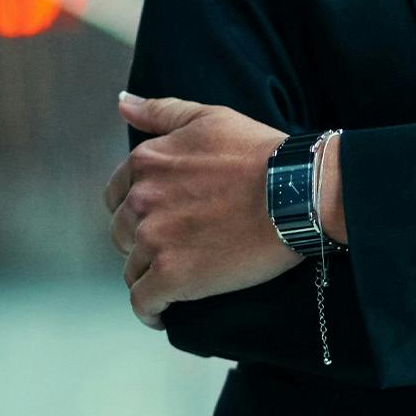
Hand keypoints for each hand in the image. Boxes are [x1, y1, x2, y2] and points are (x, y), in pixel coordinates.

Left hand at [102, 93, 300, 329]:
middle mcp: (141, 200)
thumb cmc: (260, 152)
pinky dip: (152, 310)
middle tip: (182, 244)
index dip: (140, 208)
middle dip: (144, 240)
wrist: (297, 191)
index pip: (117, 195)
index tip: (165, 215)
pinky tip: (167, 312)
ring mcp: (154, 239)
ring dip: (151, 274)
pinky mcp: (171, 276)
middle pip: (123, 233)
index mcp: (146, 162)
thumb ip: (162, 111)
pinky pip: (144, 302)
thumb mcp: (211, 117)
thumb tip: (122, 104)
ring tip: (182, 276)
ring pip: (132, 269)